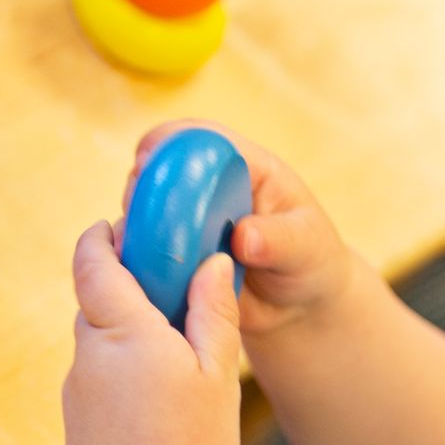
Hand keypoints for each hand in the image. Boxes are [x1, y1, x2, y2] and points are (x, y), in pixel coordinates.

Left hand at [62, 220, 240, 444]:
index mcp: (124, 332)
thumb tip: (211, 261)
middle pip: (96, 300)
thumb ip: (212, 311)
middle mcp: (89, 356)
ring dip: (127, 335)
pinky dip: (121, 375)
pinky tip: (157, 404)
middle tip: (172, 290)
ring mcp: (76, 391)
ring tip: (174, 356)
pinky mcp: (75, 423)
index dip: (102, 235)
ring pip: (97, 343)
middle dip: (128, 287)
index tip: (123, 226)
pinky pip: (96, 380)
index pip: (92, 261)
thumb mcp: (218, 374)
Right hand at [127, 120, 352, 336]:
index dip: (169, 140)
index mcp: (244, 168)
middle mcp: (209, 190)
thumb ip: (279, 239)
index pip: (202, 137)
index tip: (147, 161)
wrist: (301, 307)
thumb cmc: (311, 261)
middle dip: (140, 185)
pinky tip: (137, 276)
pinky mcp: (175, 258)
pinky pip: (146, 254)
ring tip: (133, 248)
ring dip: (134, 227)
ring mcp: (188, 225)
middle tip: (134, 211)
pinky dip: (137, 261)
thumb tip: (243, 237)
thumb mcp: (307, 246)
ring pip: (145, 213)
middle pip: (160, 170)